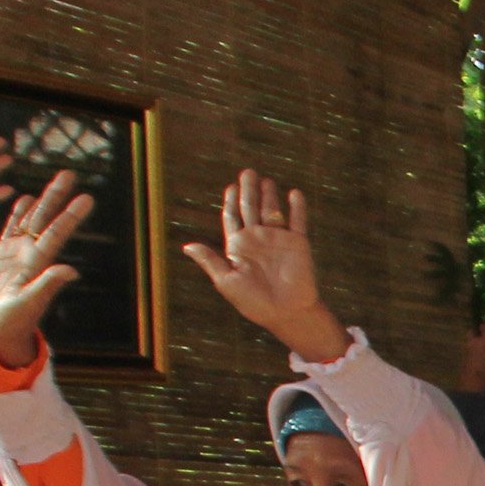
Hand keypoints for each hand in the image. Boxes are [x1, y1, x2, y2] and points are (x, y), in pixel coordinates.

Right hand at [0, 175, 93, 367]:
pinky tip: (25, 198)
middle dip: (57, 196)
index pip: (57, 233)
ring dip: (43, 199)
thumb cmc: (12, 322)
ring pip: (31, 219)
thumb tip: (72, 271)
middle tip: (70, 173)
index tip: (86, 197)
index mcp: (39, 263)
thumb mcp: (28, 304)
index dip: (71, 215)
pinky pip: (11, 228)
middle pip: (46, 218)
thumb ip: (47, 286)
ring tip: (58, 179)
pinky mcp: (1, 254)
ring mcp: (17, 252)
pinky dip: (18, 213)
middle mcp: (31, 253)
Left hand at [181, 170, 348, 362]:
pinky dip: (297, 207)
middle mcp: (258, 240)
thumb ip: (210, 261)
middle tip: (247, 172)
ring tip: (266, 180)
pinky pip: (298, 221)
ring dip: (269, 195)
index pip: (233, 218)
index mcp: (239, 247)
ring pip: (272, 211)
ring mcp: (278, 240)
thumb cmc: (254, 302)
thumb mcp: (226, 282)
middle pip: (251, 209)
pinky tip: (294, 193)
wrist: (286, 313)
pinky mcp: (297, 243)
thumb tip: (187, 246)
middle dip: (248, 191)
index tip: (230, 187)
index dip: (231, 202)